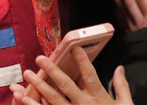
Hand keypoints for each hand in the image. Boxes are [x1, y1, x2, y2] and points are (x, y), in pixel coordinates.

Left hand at [10, 50, 132, 104]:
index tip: (74, 47)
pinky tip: (25, 99)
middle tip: (40, 58)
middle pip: (66, 85)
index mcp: (99, 98)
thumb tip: (120, 68)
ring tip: (27, 74)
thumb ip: (122, 86)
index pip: (89, 75)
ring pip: (54, 100)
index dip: (82, 61)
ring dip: (39, 86)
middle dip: (52, 70)